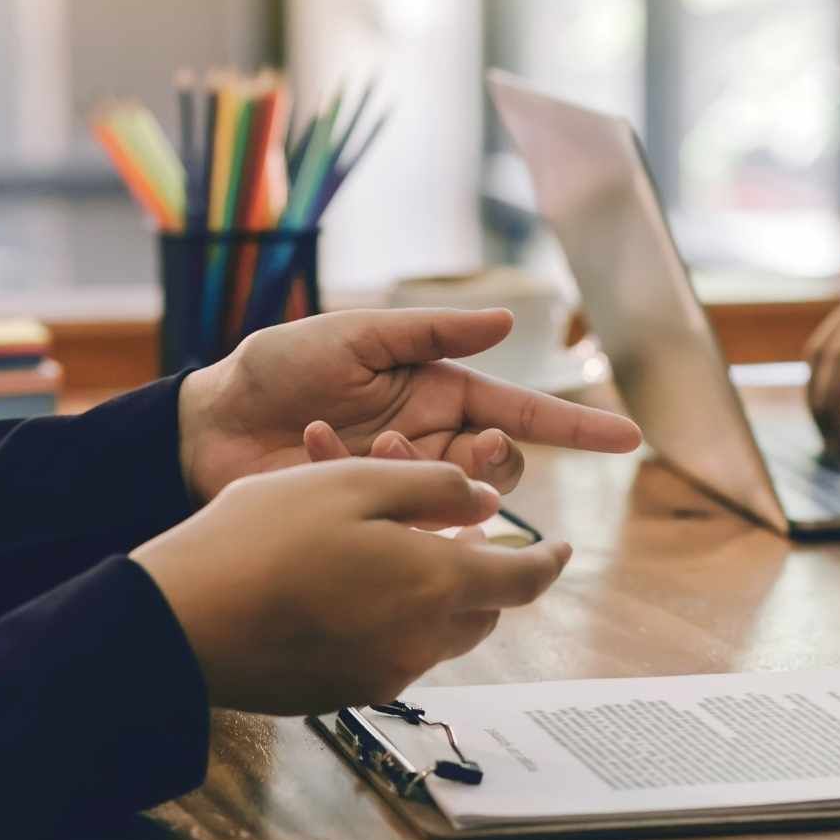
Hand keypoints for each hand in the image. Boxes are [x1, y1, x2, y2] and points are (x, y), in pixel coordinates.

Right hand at [132, 459, 572, 713]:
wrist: (177, 622)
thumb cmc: (263, 538)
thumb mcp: (353, 483)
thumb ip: (434, 488)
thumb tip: (488, 504)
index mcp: (439, 585)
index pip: (524, 579)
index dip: (549, 561)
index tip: (564, 548)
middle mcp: (423, 642)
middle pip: (484, 612)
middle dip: (485, 575)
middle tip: (457, 537)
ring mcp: (382, 677)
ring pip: (438, 636)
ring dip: (435, 598)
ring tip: (392, 555)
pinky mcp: (343, 695)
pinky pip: (392, 657)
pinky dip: (391, 623)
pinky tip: (345, 591)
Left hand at [177, 308, 642, 503]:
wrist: (210, 424)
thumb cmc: (280, 368)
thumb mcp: (356, 335)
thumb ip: (431, 332)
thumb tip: (508, 323)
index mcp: (441, 392)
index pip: (527, 413)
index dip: (579, 427)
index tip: (628, 437)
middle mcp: (433, 440)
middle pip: (503, 465)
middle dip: (491, 459)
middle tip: (462, 447)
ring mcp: (405, 482)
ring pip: (462, 498)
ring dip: (428, 473)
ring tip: (375, 445)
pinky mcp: (373, 517)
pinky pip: (401, 515)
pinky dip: (360, 478)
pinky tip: (318, 449)